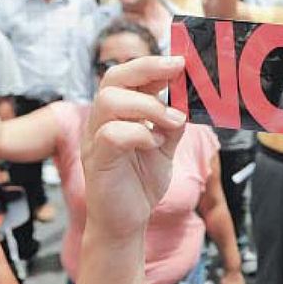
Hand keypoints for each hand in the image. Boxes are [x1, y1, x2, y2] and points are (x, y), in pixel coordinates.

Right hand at [82, 56, 186, 239]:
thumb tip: (187, 98)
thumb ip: (173, 123)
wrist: (126, 222)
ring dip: (148, 105)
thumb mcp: (165, 147)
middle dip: (147, 69)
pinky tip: (155, 144)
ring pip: (110, 100)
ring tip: (171, 120)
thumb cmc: (141, 182)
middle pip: (113, 78)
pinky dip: (140, 134)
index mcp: (117, 113)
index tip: (180, 61)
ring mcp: (95, 139)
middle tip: (177, 70)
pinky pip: (112, 134)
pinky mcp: (97, 160)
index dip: (152, 64)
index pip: (127, 75)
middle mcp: (101, 120)